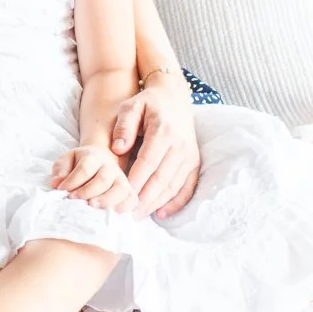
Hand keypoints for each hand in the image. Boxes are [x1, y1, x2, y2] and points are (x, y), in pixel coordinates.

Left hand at [52, 144, 139, 212]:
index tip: (62, 190)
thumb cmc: (79, 164)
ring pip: (119, 189)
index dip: (73, 180)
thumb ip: (60, 170)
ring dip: (106, 200)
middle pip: (102, 179)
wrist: (101, 161)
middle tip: (74, 200)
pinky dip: (125, 207)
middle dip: (87, 191)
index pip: (85, 168)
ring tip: (92, 207)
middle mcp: (110, 167)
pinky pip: (132, 199)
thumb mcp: (66, 160)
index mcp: (93, 156)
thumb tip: (56, 183)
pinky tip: (112, 214)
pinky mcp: (129, 190)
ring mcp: (121, 178)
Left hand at [110, 80, 201, 217]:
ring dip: (157, 203)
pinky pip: (188, 186)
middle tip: (127, 213)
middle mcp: (180, 146)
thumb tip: (118, 148)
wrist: (175, 96)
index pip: (147, 162)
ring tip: (139, 215)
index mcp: (163, 132)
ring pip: (174, 185)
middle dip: (144, 198)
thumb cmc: (148, 102)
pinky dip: (176, 202)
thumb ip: (124, 125)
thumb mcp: (131, 105)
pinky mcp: (194, 162)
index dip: (135, 182)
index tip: (121, 196)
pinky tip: (161, 213)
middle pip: (161, 178)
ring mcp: (189, 155)